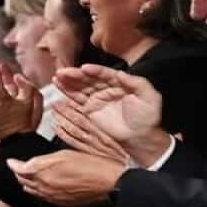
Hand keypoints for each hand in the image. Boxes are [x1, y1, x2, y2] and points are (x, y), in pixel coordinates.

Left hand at [6, 150, 125, 206]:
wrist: (109, 183)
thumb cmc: (91, 166)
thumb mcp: (62, 155)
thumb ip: (39, 161)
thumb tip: (19, 164)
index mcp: (43, 176)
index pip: (19, 171)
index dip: (13, 165)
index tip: (10, 161)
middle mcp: (45, 189)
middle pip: (24, 182)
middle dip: (19, 174)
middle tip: (18, 166)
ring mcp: (53, 197)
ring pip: (33, 191)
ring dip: (28, 182)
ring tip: (28, 174)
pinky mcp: (62, 202)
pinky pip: (44, 197)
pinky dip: (39, 190)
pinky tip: (43, 185)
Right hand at [52, 65, 167, 161]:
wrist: (140, 137)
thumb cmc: (147, 117)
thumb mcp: (149, 96)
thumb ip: (137, 83)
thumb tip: (121, 73)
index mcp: (120, 82)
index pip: (104, 74)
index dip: (94, 71)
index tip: (84, 68)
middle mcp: (107, 88)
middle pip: (89, 79)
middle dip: (76, 75)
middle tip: (63, 72)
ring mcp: (97, 98)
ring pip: (81, 87)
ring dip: (68, 81)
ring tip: (57, 76)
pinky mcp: (90, 109)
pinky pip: (77, 99)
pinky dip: (68, 92)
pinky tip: (59, 85)